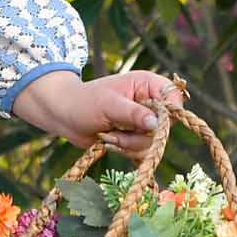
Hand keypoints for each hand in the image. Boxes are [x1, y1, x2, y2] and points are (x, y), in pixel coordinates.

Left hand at [17, 69, 184, 155]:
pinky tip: (108, 141)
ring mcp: (143, 122)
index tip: (152, 123)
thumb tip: (157, 124)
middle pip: (165, 126)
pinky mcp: (135, 138)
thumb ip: (134, 113)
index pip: (173, 97)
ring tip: (108, 135)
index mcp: (147, 85)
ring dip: (128, 144)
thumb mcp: (108, 105)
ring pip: (153, 143)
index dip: (169, 112)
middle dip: (140, 134)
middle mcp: (149, 103)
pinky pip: (141, 152)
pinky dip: (125, 150)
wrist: (63, 116)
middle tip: (117, 129)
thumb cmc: (83, 102)